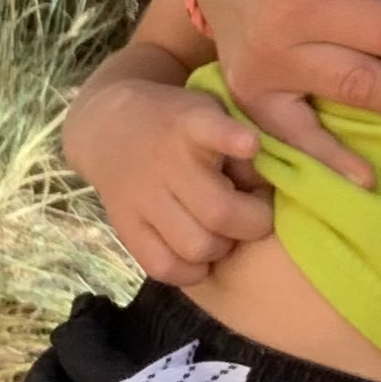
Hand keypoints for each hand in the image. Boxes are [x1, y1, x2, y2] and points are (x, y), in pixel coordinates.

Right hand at [64, 79, 272, 287]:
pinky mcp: (126, 229)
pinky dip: (191, 270)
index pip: (210, 129)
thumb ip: (239, 140)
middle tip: (258, 214)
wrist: (113, 126)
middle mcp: (166, 162)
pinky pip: (163, 267)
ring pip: (195, 246)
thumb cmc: (181, 122)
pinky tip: (202, 256)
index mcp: (191, 124)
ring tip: (228, 234)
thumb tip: (267, 184)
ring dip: (224, 247)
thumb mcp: (212, 110)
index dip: (232, 138)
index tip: (252, 144)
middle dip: (253, 221)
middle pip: (218, 210)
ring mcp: (143, 199)